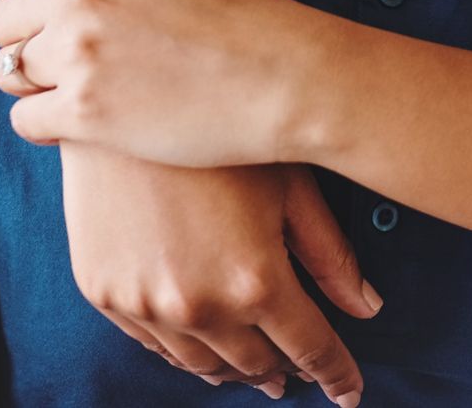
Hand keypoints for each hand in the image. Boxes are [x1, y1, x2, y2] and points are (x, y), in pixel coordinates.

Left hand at [0, 0, 315, 166]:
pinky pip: (24, 118)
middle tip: (81, 47)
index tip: (50, 2)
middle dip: (31, 34)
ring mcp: (76, 54)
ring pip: (8, 69)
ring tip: (88, 78)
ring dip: (39, 78)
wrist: (282, 74)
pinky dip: (49, 121)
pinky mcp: (84, 112)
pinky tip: (91, 113)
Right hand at [62, 150, 378, 404]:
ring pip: (202, 365)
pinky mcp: (104, 292)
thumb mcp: (290, 182)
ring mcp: (145, 304)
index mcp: (256, 279)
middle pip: (256, 365)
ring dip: (235, 366)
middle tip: (300, 369)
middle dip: (285, 369)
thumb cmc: (221, 129)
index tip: (349, 392)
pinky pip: (153, 345)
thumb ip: (330, 254)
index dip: (337, 375)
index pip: (311, 350)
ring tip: (257, 361)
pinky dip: (186, 350)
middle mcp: (199, 305)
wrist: (123, 95)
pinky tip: (204, 338)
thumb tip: (367, 307)